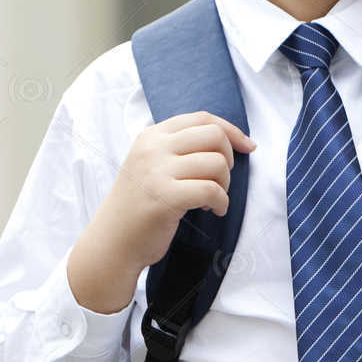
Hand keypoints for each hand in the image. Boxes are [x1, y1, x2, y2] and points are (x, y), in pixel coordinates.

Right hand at [89, 111, 254, 295]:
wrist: (113, 242)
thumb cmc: (141, 204)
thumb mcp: (153, 164)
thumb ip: (180, 148)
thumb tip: (231, 139)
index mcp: (151, 136)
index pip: (202, 118)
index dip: (232, 131)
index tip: (248, 147)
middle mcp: (152, 148)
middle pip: (214, 135)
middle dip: (229, 158)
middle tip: (220, 180)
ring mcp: (156, 172)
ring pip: (217, 163)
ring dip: (225, 184)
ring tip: (213, 199)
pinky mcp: (165, 197)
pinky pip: (212, 190)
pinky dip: (221, 202)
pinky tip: (214, 211)